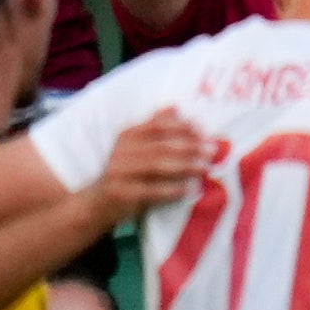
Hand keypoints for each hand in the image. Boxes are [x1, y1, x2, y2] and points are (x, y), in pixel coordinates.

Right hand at [94, 106, 213, 219]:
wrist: (97, 203)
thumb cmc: (126, 173)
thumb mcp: (135, 148)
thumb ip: (154, 128)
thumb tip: (175, 107)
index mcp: (127, 136)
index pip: (158, 126)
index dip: (182, 127)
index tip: (204, 131)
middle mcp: (121, 152)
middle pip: (161, 146)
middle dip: (190, 147)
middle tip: (212, 150)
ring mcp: (120, 173)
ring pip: (158, 166)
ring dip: (186, 166)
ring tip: (205, 168)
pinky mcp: (122, 194)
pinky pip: (152, 190)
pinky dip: (173, 190)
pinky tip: (190, 190)